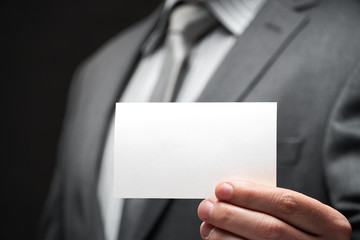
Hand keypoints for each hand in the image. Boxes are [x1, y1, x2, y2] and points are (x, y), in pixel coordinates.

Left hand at [198, 180, 350, 239]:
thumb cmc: (301, 230)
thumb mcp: (300, 215)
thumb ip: (271, 203)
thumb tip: (227, 195)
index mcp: (329, 223)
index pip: (286, 203)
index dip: (251, 195)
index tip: (222, 188)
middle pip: (269, 228)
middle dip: (232, 215)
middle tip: (207, 206)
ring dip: (225, 235)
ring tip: (207, 224)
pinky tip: (216, 238)